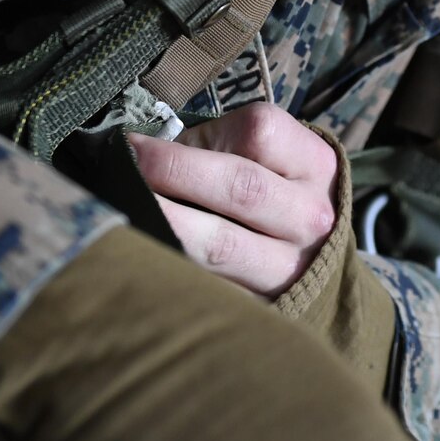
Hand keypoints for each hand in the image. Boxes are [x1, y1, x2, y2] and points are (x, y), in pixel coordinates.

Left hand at [128, 103, 339, 297]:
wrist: (305, 248)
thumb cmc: (266, 186)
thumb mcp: (256, 155)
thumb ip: (208, 147)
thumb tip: (137, 153)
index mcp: (313, 163)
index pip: (259, 135)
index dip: (196, 137)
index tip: (139, 143)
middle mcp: (311, 216)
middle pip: (242, 187)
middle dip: (174, 173)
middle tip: (128, 168)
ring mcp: (293, 266)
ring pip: (221, 245)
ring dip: (165, 224)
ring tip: (126, 208)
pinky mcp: (264, 305)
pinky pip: (207, 287)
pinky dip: (169, 266)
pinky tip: (143, 252)